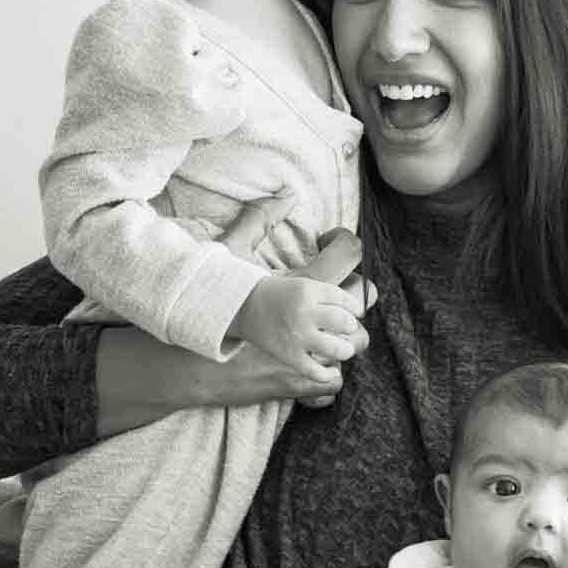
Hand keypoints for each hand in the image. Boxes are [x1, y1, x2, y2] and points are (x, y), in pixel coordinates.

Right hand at [221, 207, 371, 406]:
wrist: (207, 318)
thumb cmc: (225, 283)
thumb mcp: (238, 245)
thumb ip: (261, 218)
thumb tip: (286, 194)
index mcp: (305, 281)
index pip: (351, 260)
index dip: (348, 251)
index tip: (332, 253)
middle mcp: (309, 310)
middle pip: (360, 306)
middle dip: (352, 308)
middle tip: (337, 308)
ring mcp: (303, 339)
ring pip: (350, 343)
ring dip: (345, 341)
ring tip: (331, 338)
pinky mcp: (294, 362)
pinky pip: (329, 373)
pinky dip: (330, 372)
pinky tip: (321, 363)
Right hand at [228, 274, 362, 375]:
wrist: (244, 305)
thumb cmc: (280, 296)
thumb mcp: (304, 284)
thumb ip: (329, 296)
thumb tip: (359, 314)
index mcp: (309, 291)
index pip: (347, 302)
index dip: (355, 310)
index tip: (353, 314)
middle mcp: (304, 312)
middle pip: (346, 324)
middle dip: (351, 329)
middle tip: (346, 331)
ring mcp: (297, 336)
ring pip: (338, 349)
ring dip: (345, 351)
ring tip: (342, 350)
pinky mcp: (289, 355)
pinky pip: (316, 371)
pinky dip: (328, 374)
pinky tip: (331, 371)